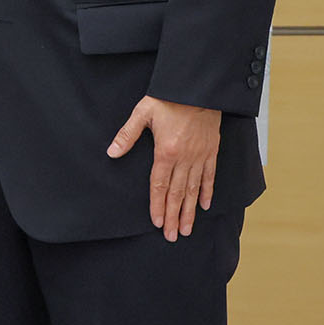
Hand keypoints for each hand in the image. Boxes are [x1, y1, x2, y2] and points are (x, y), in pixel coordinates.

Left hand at [109, 94, 222, 240]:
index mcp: (166, 151)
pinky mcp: (211, 151)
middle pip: (177, 193)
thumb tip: (111, 152)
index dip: (157, 205)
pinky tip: (204, 205)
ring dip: (189, 211)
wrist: (199, 88)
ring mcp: (200, 156)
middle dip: (173, 216)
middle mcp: (185, 158)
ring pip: (194, 189)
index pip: (159, 185)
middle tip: (171, 236)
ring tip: (186, 229)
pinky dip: (207, 191)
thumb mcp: (142, 114)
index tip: (156, 222)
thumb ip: (127, 135)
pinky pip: (210, 176)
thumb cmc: (169, 99)